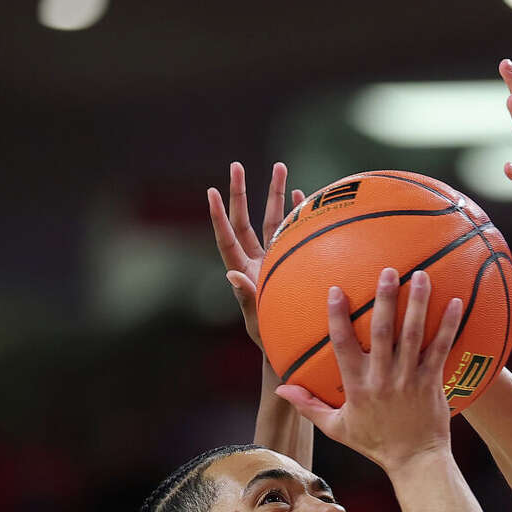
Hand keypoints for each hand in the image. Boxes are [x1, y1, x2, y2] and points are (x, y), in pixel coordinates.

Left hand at [207, 161, 305, 348]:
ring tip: (280, 166)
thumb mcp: (256, 321)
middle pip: (245, 220)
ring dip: (275, 193)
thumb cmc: (270, 339)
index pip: (226, 239)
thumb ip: (246, 297)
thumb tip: (231, 275)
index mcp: (243, 271)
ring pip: (271, 219)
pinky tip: (300, 194)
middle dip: (241, 192)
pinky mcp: (292, 260)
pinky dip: (295, 213)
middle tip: (237, 165)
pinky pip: (292, 231)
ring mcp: (273, 257)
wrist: (291, 346)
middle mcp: (255, 259)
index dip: (218, 216)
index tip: (211, 191)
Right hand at [274, 269, 461, 470]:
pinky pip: (441, 350)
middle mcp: (383, 379)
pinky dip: (448, 326)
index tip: (336, 290)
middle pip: (382, 332)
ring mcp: (410, 379)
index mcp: (357, 386)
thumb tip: (280, 389)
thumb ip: (309, 406)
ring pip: (413, 336)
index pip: (343, 346)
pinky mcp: (433, 383)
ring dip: (418, 304)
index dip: (338, 317)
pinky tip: (455, 302)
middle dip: (385, 300)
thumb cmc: (375, 443)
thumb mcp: (337, 428)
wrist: (415, 460)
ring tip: (422, 276)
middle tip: (388, 271)